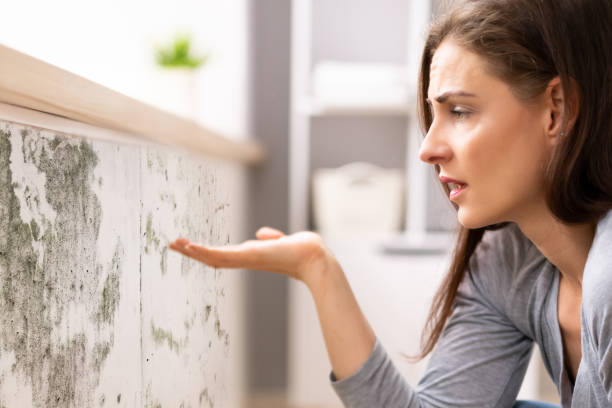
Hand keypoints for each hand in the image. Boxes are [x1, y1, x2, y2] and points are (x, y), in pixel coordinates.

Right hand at [169, 227, 334, 287]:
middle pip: (212, 258)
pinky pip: (222, 256)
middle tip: (172, 245)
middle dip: (192, 252)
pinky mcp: (249, 256)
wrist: (313, 256)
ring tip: (176, 244)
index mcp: (250, 255)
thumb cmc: (301, 250)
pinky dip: (205, 252)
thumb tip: (263, 234)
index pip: (222, 254)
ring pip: (213, 258)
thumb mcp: (281, 241)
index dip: (205, 251)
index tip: (189, 246)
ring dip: (193, 251)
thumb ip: (271, 238)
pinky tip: (191, 246)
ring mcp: (246, 259)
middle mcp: (245, 259)